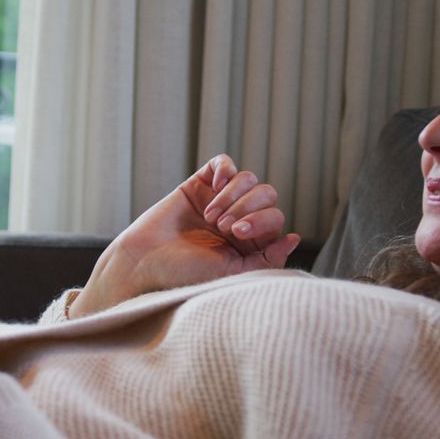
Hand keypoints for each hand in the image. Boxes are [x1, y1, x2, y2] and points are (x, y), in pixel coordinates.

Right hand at [69, 154, 300, 317]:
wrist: (144, 263)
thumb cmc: (186, 275)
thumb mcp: (234, 273)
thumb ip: (267, 258)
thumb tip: (295, 237)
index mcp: (250, 243)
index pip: (275, 218)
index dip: (262, 221)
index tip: (236, 235)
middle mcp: (238, 220)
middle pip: (267, 195)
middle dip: (248, 208)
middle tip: (223, 227)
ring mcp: (219, 200)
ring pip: (248, 179)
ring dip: (233, 196)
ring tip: (210, 217)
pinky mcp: (199, 185)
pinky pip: (224, 163)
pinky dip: (225, 169)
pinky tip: (216, 185)